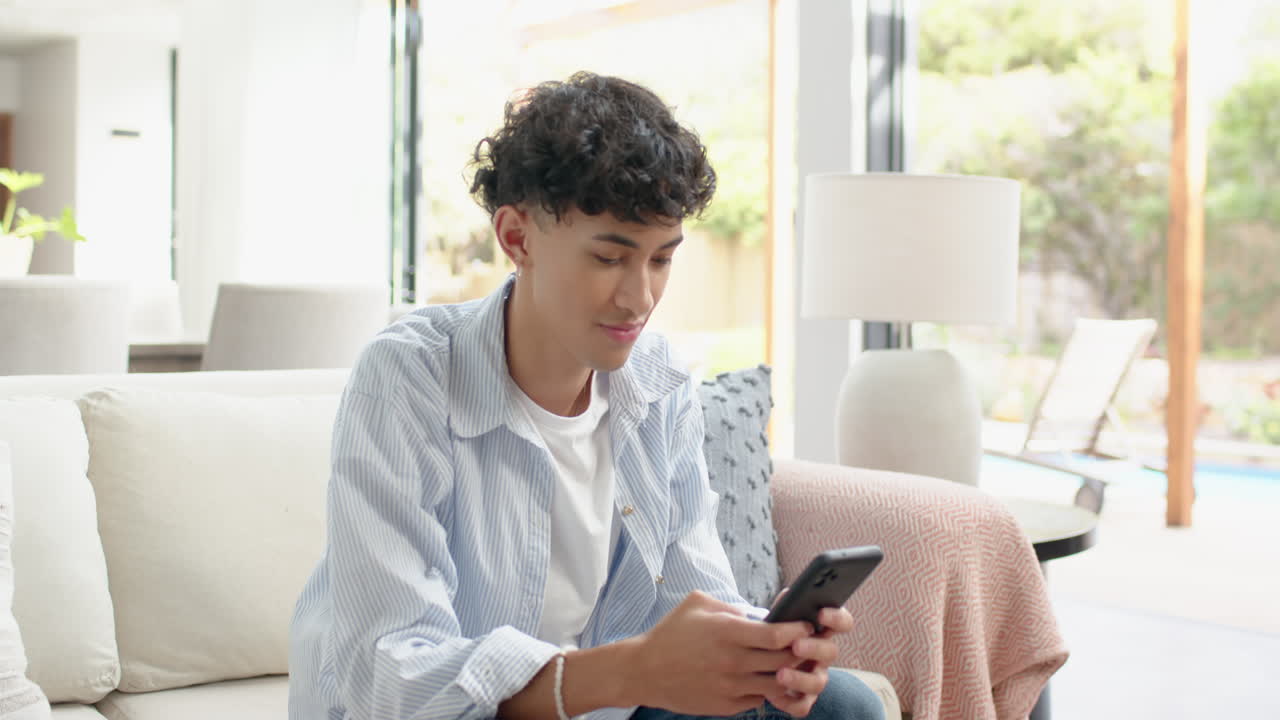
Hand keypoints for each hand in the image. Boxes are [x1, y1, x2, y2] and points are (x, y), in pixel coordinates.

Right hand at [627, 591, 812, 716]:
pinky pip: (758, 699)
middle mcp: (731, 661)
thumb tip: (757, 614)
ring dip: (787, 674)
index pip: (777, 634)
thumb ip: (730, 605)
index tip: (803, 625)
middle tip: (804, 645)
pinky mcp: (725, 706)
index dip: (797, 629)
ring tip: (788, 663)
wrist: (644, 671)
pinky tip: (762, 678)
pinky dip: (765, 689)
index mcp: (726, 632)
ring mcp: (729, 686)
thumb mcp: (697, 604)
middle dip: (800, 652)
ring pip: (777, 684)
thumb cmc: (671, 633)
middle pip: (784, 661)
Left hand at [765, 606, 853, 716]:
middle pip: (831, 652)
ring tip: (780, 674)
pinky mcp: (803, 698)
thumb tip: (788, 594)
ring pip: (818, 683)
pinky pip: (802, 706)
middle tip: (795, 645)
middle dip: (814, 648)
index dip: (837, 618)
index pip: (842, 623)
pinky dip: (788, 702)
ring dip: (800, 678)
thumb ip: (786, 609)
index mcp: (821, 632)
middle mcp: (823, 656)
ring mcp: (815, 678)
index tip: (821, 613)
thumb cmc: (774, 634)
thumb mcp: (779, 619)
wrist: (758, 659)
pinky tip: (772, 695)